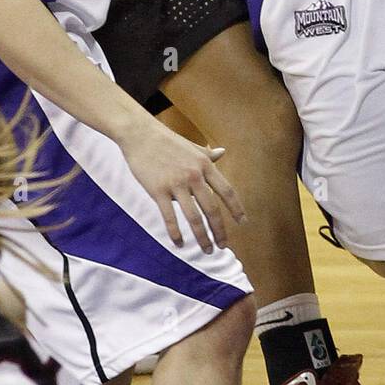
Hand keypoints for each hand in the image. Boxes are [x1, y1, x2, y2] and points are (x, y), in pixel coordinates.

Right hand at [119, 116, 245, 252]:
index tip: (243, 223)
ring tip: (207, 250)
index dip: (236, 209)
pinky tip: (180, 244)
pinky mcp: (158, 191)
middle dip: (219, 231)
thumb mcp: (192, 146)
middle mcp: (194, 175)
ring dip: (202, 237)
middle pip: (212, 209)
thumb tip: (222, 152)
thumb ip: (208, 154)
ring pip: (194, 217)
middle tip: (223, 246)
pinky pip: (170, 217)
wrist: (140, 134)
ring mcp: (176, 184)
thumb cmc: (167, 141)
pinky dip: (176, 234)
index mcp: (205, 165)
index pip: (227, 191)